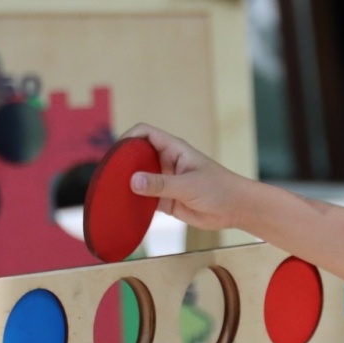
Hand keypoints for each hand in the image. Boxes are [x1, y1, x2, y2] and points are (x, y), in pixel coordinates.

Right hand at [122, 123, 249, 232]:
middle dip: (122, 164)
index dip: (128, 138)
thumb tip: (133, 181)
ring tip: (110, 193)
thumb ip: (161, 184)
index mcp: (173, 149)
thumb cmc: (219, 189)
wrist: (236, 209)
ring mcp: (165, 181)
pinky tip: (124, 208)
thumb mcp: (189, 185)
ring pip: (139, 179)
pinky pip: (145, 199)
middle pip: (137, 156)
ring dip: (127, 185)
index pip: (145, 133)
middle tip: (107, 177)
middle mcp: (166, 162)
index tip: (116, 153)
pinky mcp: (166, 200)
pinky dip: (135, 202)